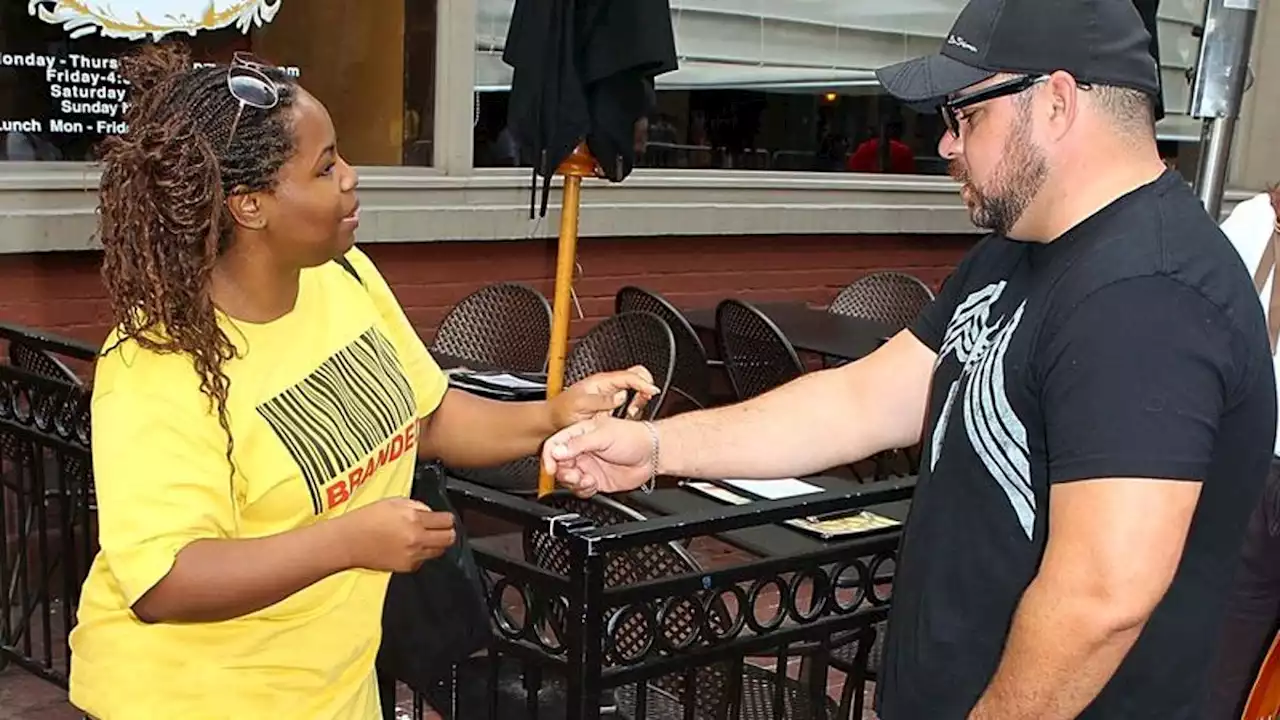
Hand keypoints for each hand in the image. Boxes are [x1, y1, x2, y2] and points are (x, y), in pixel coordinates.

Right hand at [338, 498, 456, 572]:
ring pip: (439, 551)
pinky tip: (410, 547)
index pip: (446, 521)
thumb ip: (416, 505)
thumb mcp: (393, 502)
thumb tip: (430, 513)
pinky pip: (423, 561)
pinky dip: (421, 555)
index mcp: (413, 519)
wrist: (348, 541)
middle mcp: (416, 538)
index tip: (445, 518)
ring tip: (425, 538)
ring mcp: (412, 555)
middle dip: (448, 532)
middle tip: (442, 529)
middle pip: (449, 539)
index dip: (448, 518)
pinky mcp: (406, 567)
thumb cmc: (365, 520)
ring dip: (436, 544)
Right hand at [540, 417, 653, 497]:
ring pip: (568, 479)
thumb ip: (578, 444)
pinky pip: (580, 490)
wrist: (652, 455)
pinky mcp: (595, 481)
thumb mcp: (603, 436)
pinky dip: (583, 490)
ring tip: (586, 479)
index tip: (551, 467)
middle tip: (574, 474)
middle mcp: (581, 451)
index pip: (555, 444)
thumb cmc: (633, 437)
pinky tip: (592, 485)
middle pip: (558, 465)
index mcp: (579, 434)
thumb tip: (556, 451)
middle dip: (563, 472)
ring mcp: (588, 466)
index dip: (549, 456)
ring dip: (573, 482)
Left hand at [548, 366, 660, 429]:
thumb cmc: (562, 411)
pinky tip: (630, 416)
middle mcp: (608, 386)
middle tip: (644, 400)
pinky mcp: (611, 406)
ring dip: (640, 398)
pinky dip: (636, 407)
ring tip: (634, 411)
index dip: (642, 381)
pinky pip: (630, 402)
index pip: (628, 376)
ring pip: (635, 389)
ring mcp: (610, 395)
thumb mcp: (580, 405)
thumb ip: (601, 400)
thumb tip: (621, 396)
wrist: (554, 421)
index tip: (652, 390)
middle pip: (636, 376)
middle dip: (645, 386)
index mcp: (601, 381)